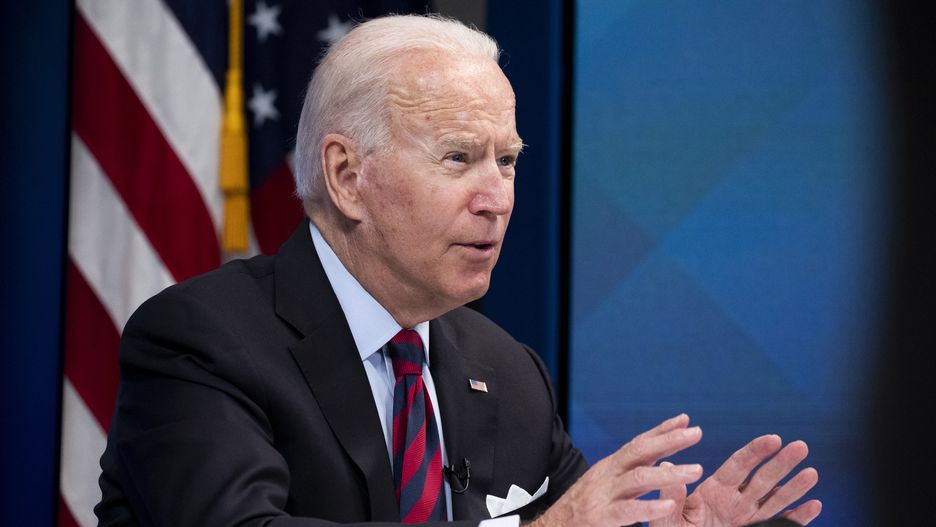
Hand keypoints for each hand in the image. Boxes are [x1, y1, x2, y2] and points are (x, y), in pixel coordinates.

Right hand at [528, 414, 703, 526]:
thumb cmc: (583, 508)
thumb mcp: (605, 485)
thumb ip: (629, 475)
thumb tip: (657, 463)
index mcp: (611, 466)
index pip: (638, 443)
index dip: (661, 431)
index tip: (685, 420)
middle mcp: (608, 475)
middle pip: (640, 451)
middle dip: (670, 441)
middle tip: (697, 433)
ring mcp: (603, 494)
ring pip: (639, 478)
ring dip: (670, 474)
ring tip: (696, 471)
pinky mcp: (600, 516)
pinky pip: (628, 511)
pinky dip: (649, 507)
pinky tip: (668, 505)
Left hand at [651, 435, 820, 526]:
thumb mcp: (668, 517)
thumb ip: (672, 496)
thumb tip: (668, 467)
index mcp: (713, 491)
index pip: (738, 466)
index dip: (755, 451)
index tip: (773, 438)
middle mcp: (734, 502)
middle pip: (762, 478)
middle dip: (781, 463)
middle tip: (801, 446)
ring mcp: (747, 519)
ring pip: (775, 500)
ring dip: (795, 487)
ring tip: (812, 472)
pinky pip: (780, 524)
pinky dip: (798, 517)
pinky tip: (814, 505)